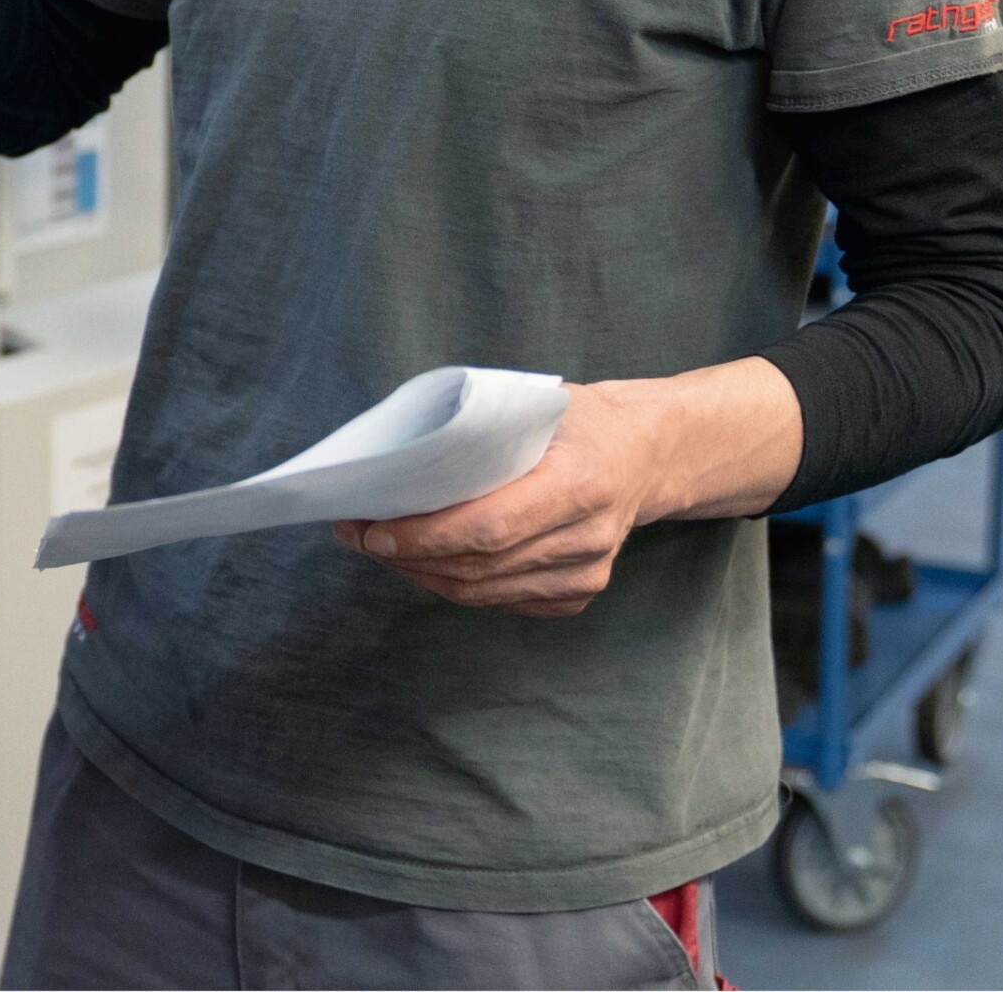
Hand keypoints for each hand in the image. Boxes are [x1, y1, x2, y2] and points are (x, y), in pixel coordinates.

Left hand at [332, 360, 800, 617]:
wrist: (647, 452)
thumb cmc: (578, 419)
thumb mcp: (535, 402)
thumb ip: (478, 429)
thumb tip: (396, 452)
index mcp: (579, 482)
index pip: (490, 526)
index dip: (426, 536)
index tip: (373, 530)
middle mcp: (588, 536)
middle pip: (481, 565)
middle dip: (407, 554)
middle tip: (356, 533)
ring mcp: (588, 572)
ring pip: (485, 590)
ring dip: (422, 573)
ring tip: (378, 547)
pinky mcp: (580, 592)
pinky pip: (503, 600)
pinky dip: (456, 584)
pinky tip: (422, 562)